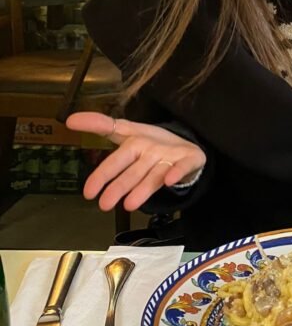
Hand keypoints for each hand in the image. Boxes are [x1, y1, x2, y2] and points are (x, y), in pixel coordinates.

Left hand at [66, 112, 205, 212]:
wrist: (186, 144)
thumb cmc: (150, 143)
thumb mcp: (126, 133)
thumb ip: (100, 126)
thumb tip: (68, 119)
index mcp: (135, 141)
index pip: (116, 158)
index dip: (103, 173)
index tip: (88, 192)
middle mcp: (151, 148)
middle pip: (133, 169)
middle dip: (119, 185)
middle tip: (104, 205)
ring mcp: (170, 154)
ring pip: (155, 173)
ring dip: (143, 187)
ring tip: (129, 205)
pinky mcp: (189, 159)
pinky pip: (182, 166)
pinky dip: (176, 172)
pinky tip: (169, 181)